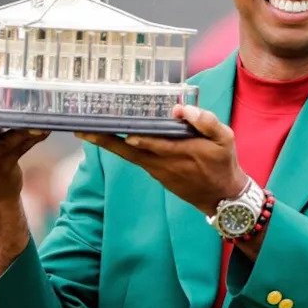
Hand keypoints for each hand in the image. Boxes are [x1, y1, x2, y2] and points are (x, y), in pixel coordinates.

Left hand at [76, 104, 246, 215]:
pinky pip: (136, 160)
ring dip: (108, 144)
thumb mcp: (225, 139)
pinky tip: (111, 138)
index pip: (148, 142)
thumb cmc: (223, 164)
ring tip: (87, 131)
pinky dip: (121, 149)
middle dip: (104, 141)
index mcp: (179, 152)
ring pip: (128, 157)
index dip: (128, 136)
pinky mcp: (157, 175)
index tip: (108, 127)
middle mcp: (162, 164)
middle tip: (81, 130)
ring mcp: (157, 172)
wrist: (223, 198)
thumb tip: (180, 109)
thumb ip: (205, 122)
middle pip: (127, 152)